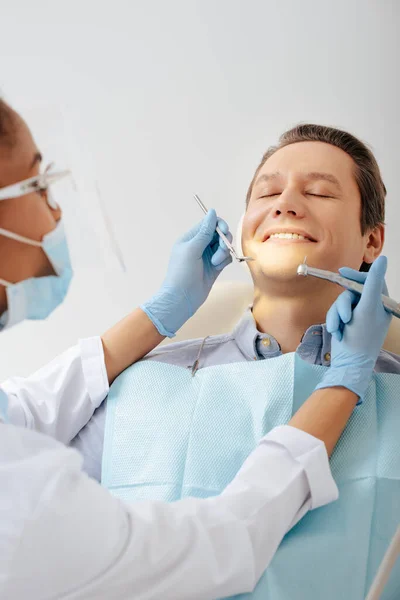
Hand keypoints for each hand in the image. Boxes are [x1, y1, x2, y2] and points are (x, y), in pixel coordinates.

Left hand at [141, 209, 231, 336]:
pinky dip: (224, 260)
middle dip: (223, 241)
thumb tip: (212, 211)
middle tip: (221, 250)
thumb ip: (205, 231)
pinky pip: (226, 258)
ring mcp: (207, 256)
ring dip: (223, 252)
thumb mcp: (192, 249)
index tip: (224, 232)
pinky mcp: (215, 267)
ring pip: (224, 246)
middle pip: (219, 234)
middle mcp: (200, 245)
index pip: (209, 224)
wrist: (182, 298)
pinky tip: (218, 267)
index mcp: (191, 238)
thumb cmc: (182, 273)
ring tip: (215, 263)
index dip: (219, 225)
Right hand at [316, 256, 391, 400]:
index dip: (355, 277)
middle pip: (351, 291)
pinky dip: (334, 321)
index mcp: (382, 303)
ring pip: (340, 302)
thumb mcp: (368, 306)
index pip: (369, 281)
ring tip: (339, 328)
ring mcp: (357, 315)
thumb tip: (383, 258)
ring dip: (336, 315)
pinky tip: (337, 333)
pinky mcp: (345, 322)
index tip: (341, 272)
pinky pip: (335, 312)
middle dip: (343, 304)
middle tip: (344, 316)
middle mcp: (370, 307)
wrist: (349, 362)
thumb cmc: (363, 337)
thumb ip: (373, 282)